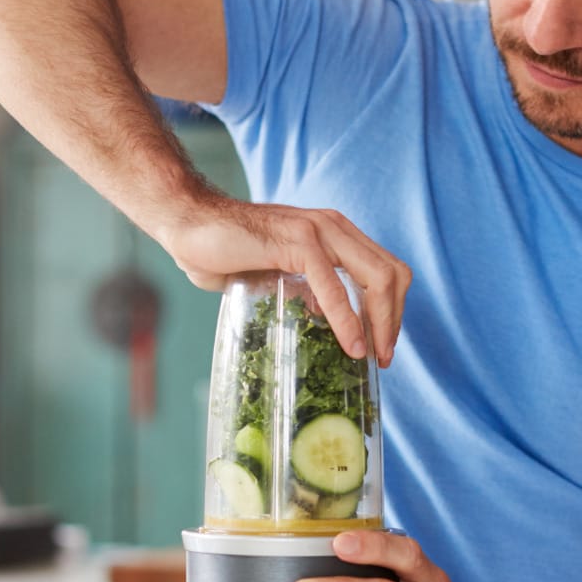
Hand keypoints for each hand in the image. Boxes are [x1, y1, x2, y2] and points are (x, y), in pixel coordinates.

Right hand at [164, 190, 411, 367]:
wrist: (188, 224)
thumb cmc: (224, 249)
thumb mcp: (277, 274)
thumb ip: (302, 289)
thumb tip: (319, 318)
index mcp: (334, 232)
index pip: (385, 269)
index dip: (393, 309)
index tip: (382, 344)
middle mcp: (334, 226)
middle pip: (392, 274)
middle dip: (394, 320)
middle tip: (384, 357)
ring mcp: (318, 231)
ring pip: (375, 277)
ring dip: (380, 323)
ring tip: (372, 356)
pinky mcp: (297, 242)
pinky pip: (333, 287)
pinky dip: (347, 319)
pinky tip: (351, 345)